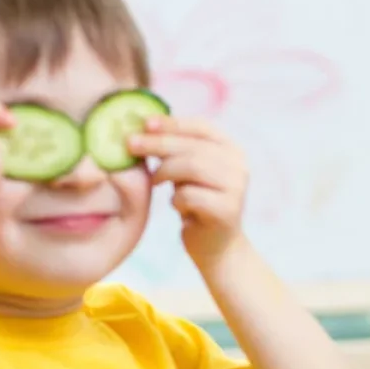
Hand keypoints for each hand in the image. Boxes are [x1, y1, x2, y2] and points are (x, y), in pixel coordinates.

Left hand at [130, 116, 247, 264]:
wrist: (217, 246)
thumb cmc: (197, 202)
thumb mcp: (188, 171)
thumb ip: (177, 149)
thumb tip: (143, 125)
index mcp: (232, 150)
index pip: (200, 127)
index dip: (172, 123)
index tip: (144, 123)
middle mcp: (239, 165)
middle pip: (193, 146)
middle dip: (158, 144)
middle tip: (130, 145)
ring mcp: (236, 188)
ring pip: (191, 167)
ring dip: (165, 172)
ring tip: (154, 182)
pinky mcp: (228, 210)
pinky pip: (190, 195)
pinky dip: (176, 200)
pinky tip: (178, 206)